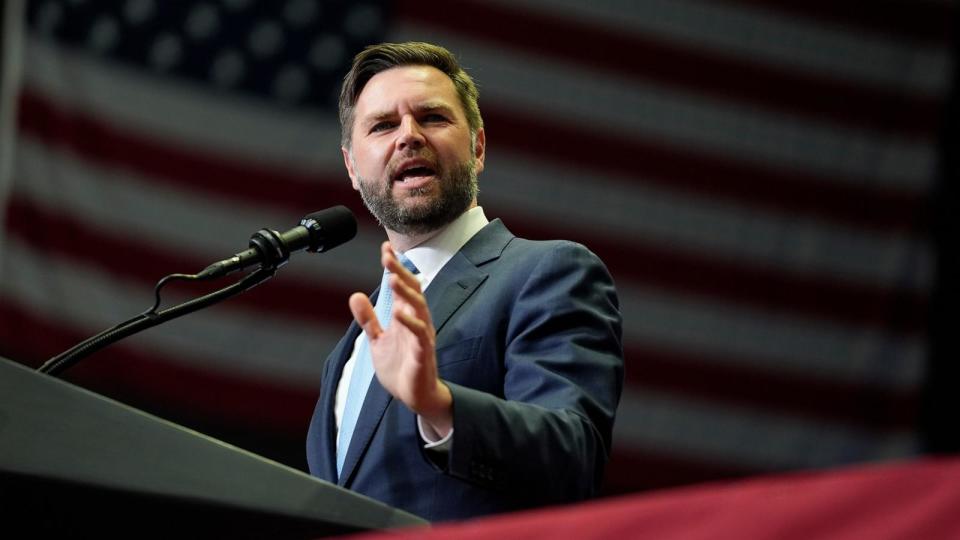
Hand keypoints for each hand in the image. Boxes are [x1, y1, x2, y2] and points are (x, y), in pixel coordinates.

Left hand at [348, 242, 452, 435]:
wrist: (413, 397)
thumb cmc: (400, 367)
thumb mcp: (377, 340)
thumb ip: (368, 319)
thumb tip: (355, 296)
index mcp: (405, 316)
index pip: (401, 286)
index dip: (394, 267)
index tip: (385, 248)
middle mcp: (416, 321)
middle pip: (411, 290)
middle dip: (400, 272)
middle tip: (387, 256)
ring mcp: (421, 336)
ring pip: (419, 308)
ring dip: (407, 292)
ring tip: (393, 278)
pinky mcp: (423, 353)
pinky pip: (420, 334)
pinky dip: (411, 323)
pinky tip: (400, 313)